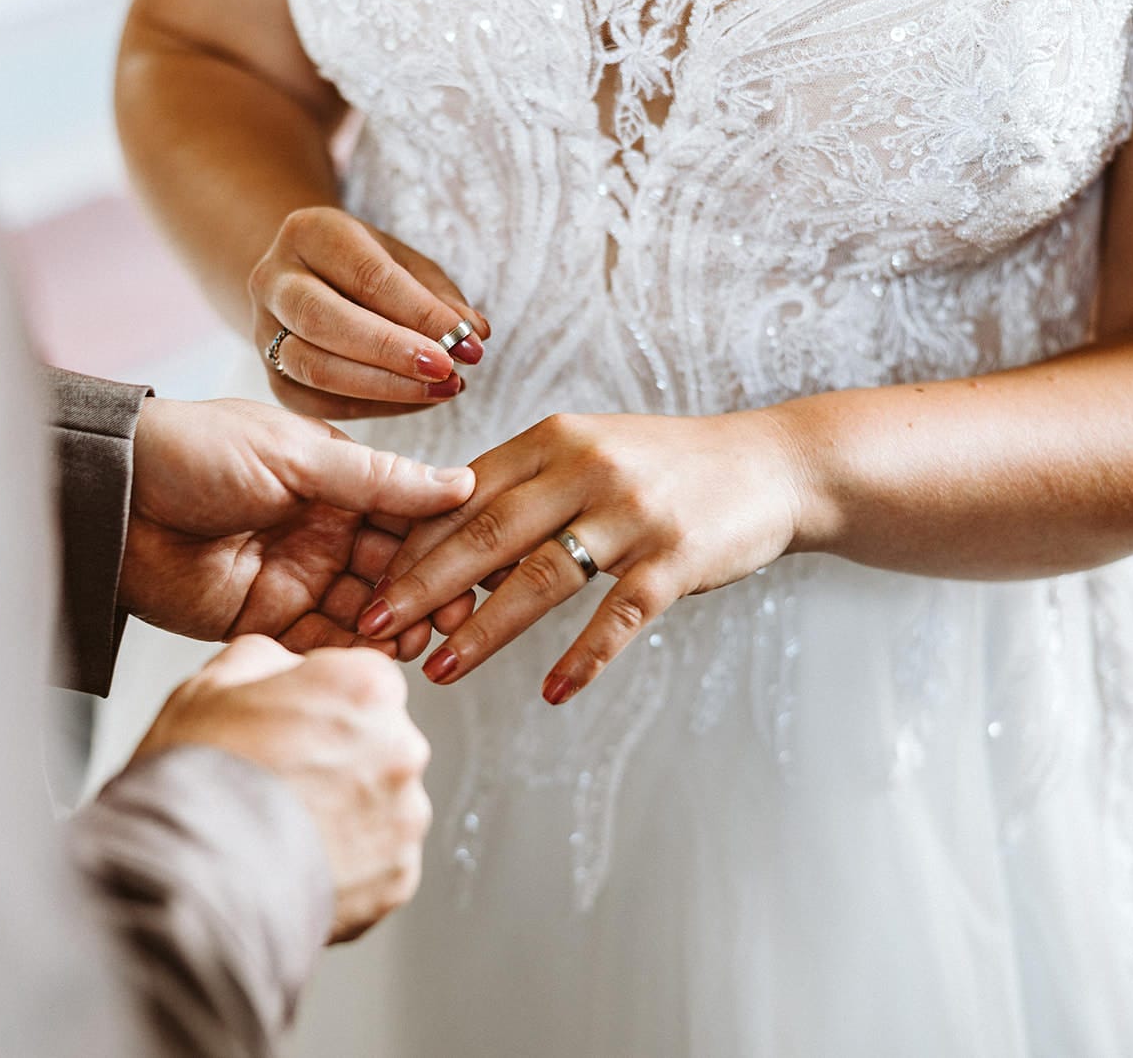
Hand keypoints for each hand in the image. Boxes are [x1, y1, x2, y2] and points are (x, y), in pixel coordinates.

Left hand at [119, 396, 475, 657]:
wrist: (110, 496)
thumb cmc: (191, 451)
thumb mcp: (295, 455)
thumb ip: (377, 480)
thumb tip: (458, 483)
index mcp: (336, 481)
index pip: (407, 515)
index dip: (441, 541)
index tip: (472, 565)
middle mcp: (324, 530)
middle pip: (394, 569)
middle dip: (424, 592)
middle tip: (450, 614)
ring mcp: (297, 576)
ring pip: (364, 610)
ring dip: (393, 626)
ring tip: (417, 640)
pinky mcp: (265, 619)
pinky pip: (320, 643)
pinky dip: (348, 651)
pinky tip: (374, 657)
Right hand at [136, 636, 430, 942]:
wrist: (187, 876)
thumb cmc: (195, 779)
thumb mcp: (212, 683)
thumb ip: (267, 658)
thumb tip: (285, 664)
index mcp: (365, 688)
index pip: (366, 680)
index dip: (323, 703)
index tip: (294, 726)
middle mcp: (401, 747)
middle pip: (381, 742)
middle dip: (342, 758)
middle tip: (283, 781)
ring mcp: (404, 815)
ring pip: (383, 804)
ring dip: (349, 812)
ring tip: (287, 828)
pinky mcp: (399, 875)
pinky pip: (381, 861)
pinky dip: (351, 864)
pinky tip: (302, 861)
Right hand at [248, 207, 491, 418]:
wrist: (305, 279)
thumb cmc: (366, 268)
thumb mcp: (403, 263)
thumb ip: (438, 297)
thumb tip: (474, 334)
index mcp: (309, 233)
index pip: (367, 276)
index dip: (420, 312)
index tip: (468, 340)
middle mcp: (274, 280)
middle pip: (325, 320)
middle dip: (392, 351)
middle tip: (448, 370)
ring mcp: (263, 332)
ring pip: (315, 368)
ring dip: (385, 387)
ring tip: (443, 390)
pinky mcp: (273, 377)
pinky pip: (320, 402)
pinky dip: (374, 407)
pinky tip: (416, 401)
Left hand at [355, 412, 806, 702]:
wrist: (769, 466)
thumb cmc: (665, 468)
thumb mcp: (588, 453)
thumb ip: (523, 491)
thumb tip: (447, 554)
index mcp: (553, 440)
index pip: (462, 494)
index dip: (410, 543)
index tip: (363, 585)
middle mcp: (586, 468)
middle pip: (486, 532)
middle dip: (422, 585)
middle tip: (374, 630)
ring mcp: (633, 513)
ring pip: (541, 576)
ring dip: (485, 629)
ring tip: (440, 670)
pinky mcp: (676, 557)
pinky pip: (619, 615)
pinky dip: (583, 656)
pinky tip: (552, 691)